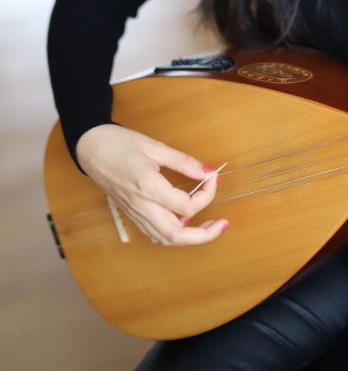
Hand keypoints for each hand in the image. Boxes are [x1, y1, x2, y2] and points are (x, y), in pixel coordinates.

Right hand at [75, 124, 228, 245]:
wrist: (90, 148)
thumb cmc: (120, 143)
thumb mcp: (155, 146)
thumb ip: (183, 162)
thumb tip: (208, 172)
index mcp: (148, 187)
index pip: (187, 206)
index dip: (207, 194)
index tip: (212, 176)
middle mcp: (141, 206)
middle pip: (176, 235)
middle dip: (203, 235)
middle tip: (221, 224)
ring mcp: (134, 213)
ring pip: (165, 239)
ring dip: (189, 238)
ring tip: (208, 227)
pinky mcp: (131, 215)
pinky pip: (154, 234)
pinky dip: (172, 234)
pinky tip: (183, 222)